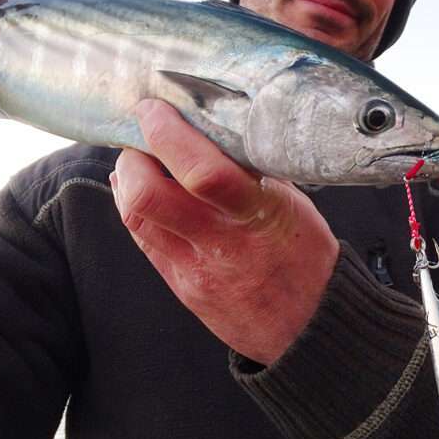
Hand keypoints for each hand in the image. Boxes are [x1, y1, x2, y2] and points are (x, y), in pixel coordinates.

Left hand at [111, 100, 340, 364]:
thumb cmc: (307, 258)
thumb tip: (215, 129)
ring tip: (142, 159)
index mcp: (258, 215)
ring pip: (135, 216)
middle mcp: (221, 243)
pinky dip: (134, 205)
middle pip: (147, 197)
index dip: (167, 135)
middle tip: (143, 137)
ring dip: (129, 178)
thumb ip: (253, 169)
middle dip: (134, 156)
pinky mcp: (181, 287)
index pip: (202, 171)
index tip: (156, 109)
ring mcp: (195, 269)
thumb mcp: (294, 204)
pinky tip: (139, 188)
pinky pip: (143, 238)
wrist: (310, 329)